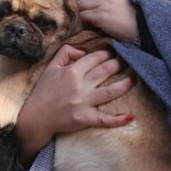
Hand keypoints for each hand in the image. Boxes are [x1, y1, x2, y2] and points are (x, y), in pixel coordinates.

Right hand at [15, 46, 134, 164]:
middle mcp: (80, 86)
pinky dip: (118, 119)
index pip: (94, 58)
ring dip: (126, 84)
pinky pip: (105, 119)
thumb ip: (65, 53)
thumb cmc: (43, 91)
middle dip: (118, 64)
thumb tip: (84, 51)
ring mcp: (84, 103)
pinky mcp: (85, 118)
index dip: (106, 53)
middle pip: (106, 71)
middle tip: (126, 60)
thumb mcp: (50, 67)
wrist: (35, 117)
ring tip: (135, 77)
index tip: (112, 52)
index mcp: (71, 72)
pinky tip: (130, 116)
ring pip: (111, 91)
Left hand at [75, 0, 138, 42]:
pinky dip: (85, 21)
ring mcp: (102, 4)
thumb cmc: (130, 18)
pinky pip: (83, 15)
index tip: (84, 2)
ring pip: (80, 4)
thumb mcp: (118, 1)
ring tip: (91, 19)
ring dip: (83, 12)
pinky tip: (93, 24)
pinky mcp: (100, 16)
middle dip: (79, 1)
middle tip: (85, 10)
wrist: (141, 28)